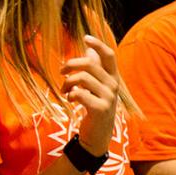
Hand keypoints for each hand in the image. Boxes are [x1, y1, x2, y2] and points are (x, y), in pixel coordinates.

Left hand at [62, 35, 120, 154]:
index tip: (85, 38)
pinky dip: (71, 94)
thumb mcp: (97, 87)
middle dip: (71, 65)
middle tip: (61, 71)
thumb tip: (89, 50)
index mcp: (113, 77)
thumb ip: (95, 69)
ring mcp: (108, 97)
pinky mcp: (100, 109)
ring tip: (64, 90)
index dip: (98, 45)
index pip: (109, 55)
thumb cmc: (95, 108)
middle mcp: (113, 85)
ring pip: (82, 78)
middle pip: (90, 64)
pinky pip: (81, 94)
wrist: (97, 136)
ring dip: (68, 82)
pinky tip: (70, 98)